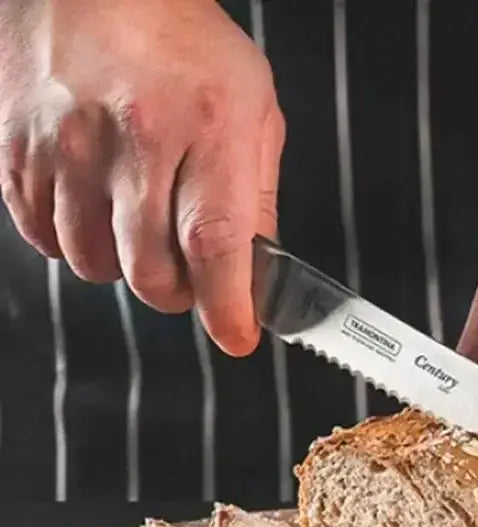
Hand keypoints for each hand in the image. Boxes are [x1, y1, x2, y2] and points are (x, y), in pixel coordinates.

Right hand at [0, 0, 284, 354]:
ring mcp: (67, 148)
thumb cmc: (182, 42)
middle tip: (191, 273)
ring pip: (96, 266)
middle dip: (179, 293)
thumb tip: (254, 274)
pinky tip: (96, 209)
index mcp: (205, 128)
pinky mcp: (18, 152)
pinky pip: (46, 240)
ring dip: (125, 267)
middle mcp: (132, 140)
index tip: (237, 336)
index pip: (214, 245)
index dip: (226, 306)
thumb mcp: (253, 108)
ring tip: (139, 225)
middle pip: (151, 272)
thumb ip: (256, 197)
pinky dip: (76, 243)